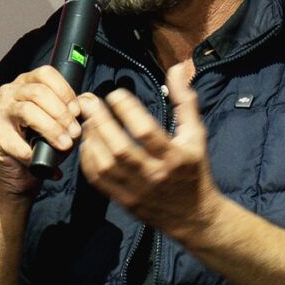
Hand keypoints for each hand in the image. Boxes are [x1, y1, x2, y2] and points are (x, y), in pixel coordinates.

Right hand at [0, 66, 80, 200]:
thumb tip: (86, 104)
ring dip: (51, 129)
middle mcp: (9, 93)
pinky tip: (40, 158)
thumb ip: (71, 111)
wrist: (18, 172)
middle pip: (38, 92)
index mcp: (26, 83)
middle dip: (61, 113)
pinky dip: (32, 152)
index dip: (65, 91)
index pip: (46, 74)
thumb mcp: (59, 124)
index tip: (77, 111)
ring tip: (64, 144)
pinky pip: (16, 141)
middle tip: (74, 132)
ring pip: (28, 111)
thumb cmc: (39, 144)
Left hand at [74, 60, 221, 240]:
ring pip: (106, 165)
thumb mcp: (196, 135)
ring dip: (92, 139)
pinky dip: (88, 160)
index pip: (147, 131)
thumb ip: (185, 101)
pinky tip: (88, 143)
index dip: (128, 110)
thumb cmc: (194, 170)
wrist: (194, 216)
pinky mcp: (124, 201)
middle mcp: (155, 175)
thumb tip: (176, 68)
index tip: (116, 94)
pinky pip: (98, 180)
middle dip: (101, 121)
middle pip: (121, 148)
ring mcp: (137, 190)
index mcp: (175, 157)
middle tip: (88, 101)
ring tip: (87, 120)